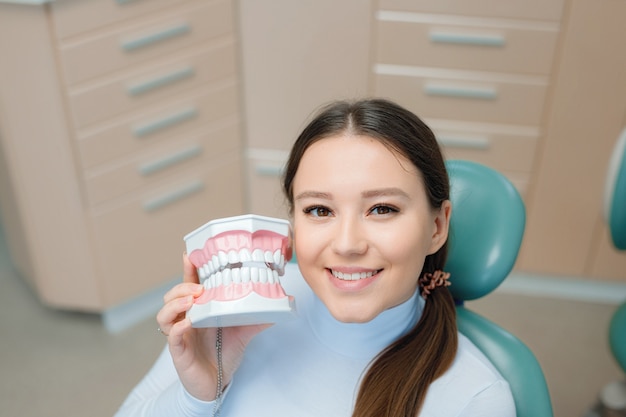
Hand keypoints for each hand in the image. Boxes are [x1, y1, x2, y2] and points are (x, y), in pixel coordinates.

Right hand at [156, 253, 269, 400]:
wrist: (218, 382)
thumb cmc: (224, 352)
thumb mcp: (244, 331)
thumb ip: (259, 316)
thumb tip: (284, 302)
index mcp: (199, 310)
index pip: (188, 285)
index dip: (188, 270)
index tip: (189, 255)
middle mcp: (185, 319)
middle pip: (171, 296)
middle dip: (182, 287)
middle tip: (199, 288)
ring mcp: (180, 335)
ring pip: (164, 315)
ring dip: (176, 304)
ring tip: (192, 300)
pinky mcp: (179, 352)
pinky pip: (172, 336)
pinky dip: (178, 328)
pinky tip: (188, 323)